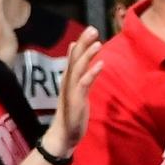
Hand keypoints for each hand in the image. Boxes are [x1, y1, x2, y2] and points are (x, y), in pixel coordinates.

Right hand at [45, 27, 101, 154]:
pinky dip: (92, 72)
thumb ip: (80, 79)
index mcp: (68, 80)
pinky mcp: (76, 99)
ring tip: (97, 42)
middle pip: (75, 59)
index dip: (81, 43)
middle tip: (92, 29)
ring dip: (88, 54)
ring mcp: (71, 90)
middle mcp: (67, 82)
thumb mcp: (77, 94)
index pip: (74, 57)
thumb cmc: (72, 115)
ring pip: (78, 68)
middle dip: (83, 43)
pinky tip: (101, 64)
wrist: (63, 135)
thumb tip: (84, 68)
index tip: (88, 30)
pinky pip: (84, 83)